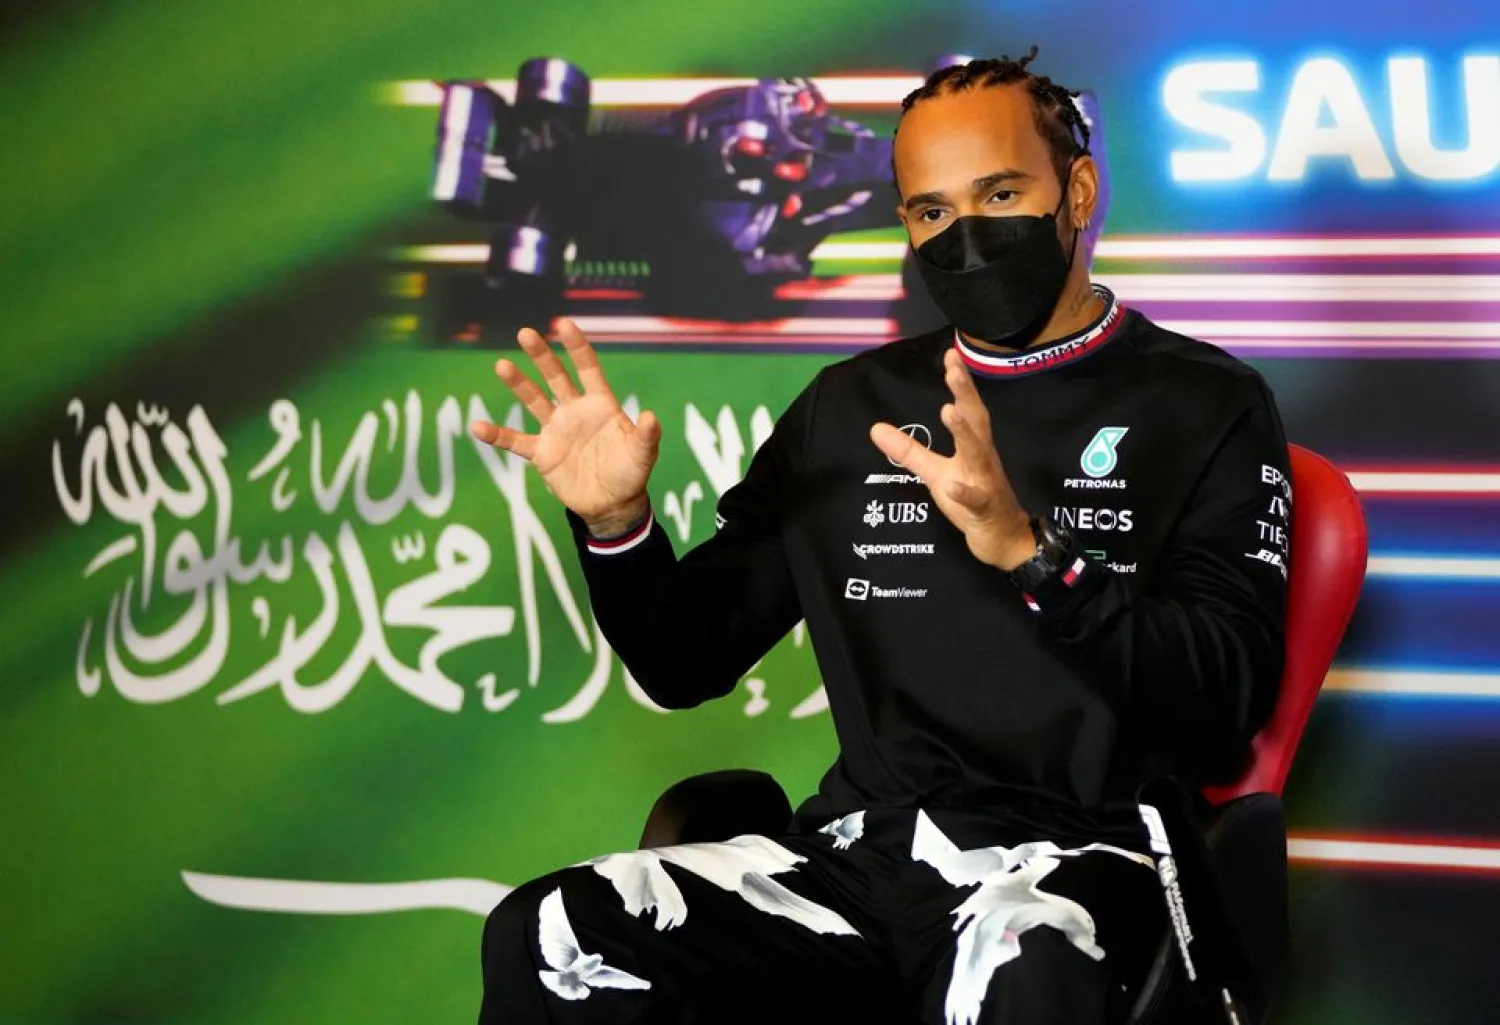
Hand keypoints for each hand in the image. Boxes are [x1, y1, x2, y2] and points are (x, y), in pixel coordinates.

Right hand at [470, 318, 660, 535]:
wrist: (612, 503)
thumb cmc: (630, 473)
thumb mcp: (643, 454)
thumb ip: (646, 435)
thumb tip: (651, 417)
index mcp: (600, 404)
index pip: (587, 368)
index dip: (576, 347)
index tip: (564, 323)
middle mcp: (574, 410)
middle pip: (555, 377)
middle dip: (542, 356)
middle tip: (525, 333)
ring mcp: (556, 430)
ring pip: (533, 400)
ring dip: (518, 384)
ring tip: (501, 365)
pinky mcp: (542, 452)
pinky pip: (515, 441)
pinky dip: (497, 435)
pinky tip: (477, 427)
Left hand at [870, 349, 1035, 571]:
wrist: (1004, 538)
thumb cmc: (973, 501)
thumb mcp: (935, 474)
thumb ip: (908, 452)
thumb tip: (875, 428)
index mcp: (974, 447)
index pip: (968, 409)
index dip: (960, 383)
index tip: (950, 355)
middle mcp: (983, 459)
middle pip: (977, 421)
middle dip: (966, 394)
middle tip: (953, 369)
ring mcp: (986, 483)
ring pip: (978, 455)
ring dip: (964, 433)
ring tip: (948, 410)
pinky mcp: (985, 510)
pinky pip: (975, 500)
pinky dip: (964, 492)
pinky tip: (952, 484)